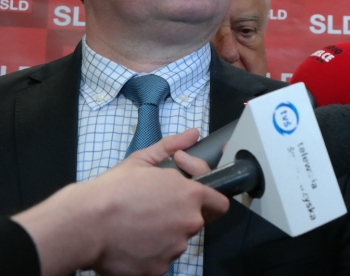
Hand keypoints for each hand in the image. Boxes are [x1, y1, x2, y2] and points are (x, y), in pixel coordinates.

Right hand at [13, 129, 229, 275]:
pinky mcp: (158, 269)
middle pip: (195, 222)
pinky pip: (160, 261)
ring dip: (164, 235)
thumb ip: (172, 146)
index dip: (207, 199)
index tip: (188, 195)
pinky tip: (131, 243)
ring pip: (176, 242)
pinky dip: (149, 254)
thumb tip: (193, 134)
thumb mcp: (141, 160)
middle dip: (179, 216)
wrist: (83, 224)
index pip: (219, 203)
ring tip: (137, 226)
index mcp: (191, 195)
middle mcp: (189, 223)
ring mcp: (175, 248)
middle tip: (153, 210)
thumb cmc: (112, 190)